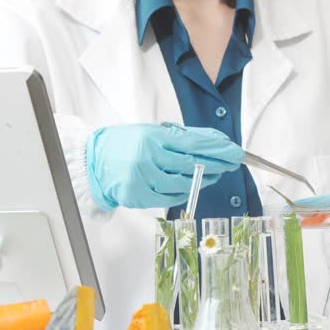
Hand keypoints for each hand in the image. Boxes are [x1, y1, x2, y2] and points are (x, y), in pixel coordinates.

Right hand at [86, 123, 244, 209]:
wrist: (93, 161)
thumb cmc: (126, 144)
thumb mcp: (154, 132)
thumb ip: (185, 137)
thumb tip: (217, 141)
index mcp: (152, 138)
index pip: (194, 145)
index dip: (218, 150)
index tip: (236, 152)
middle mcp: (148, 158)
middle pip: (193, 165)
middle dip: (217, 165)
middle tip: (232, 163)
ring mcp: (143, 179)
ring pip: (184, 184)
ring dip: (204, 180)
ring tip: (215, 174)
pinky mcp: (140, 196)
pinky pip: (171, 198)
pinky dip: (185, 192)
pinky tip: (194, 185)